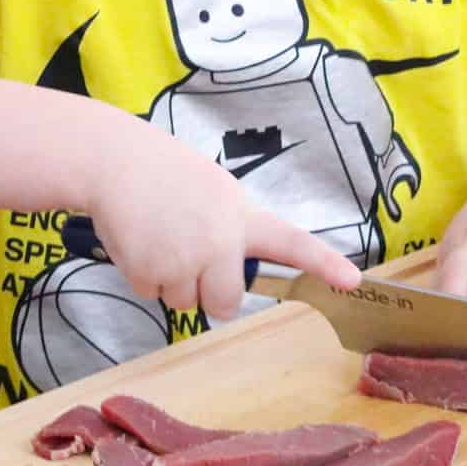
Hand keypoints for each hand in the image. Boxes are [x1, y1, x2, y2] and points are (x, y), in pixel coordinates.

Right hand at [85, 110, 359, 319]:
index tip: (352, 281)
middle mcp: (220, 241)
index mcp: (241, 216)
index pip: (291, 242)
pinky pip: (153, 295)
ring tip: (158, 236)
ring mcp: (186, 261)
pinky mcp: (151, 273)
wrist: (113, 161)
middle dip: (209, 293)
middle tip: (189, 258)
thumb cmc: (163, 172)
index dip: (324, 263)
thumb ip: (233, 227)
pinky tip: (139, 241)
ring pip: (186, 303)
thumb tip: (234, 266)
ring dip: (171, 281)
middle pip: (226, 303)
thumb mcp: (213, 190)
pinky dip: (143, 276)